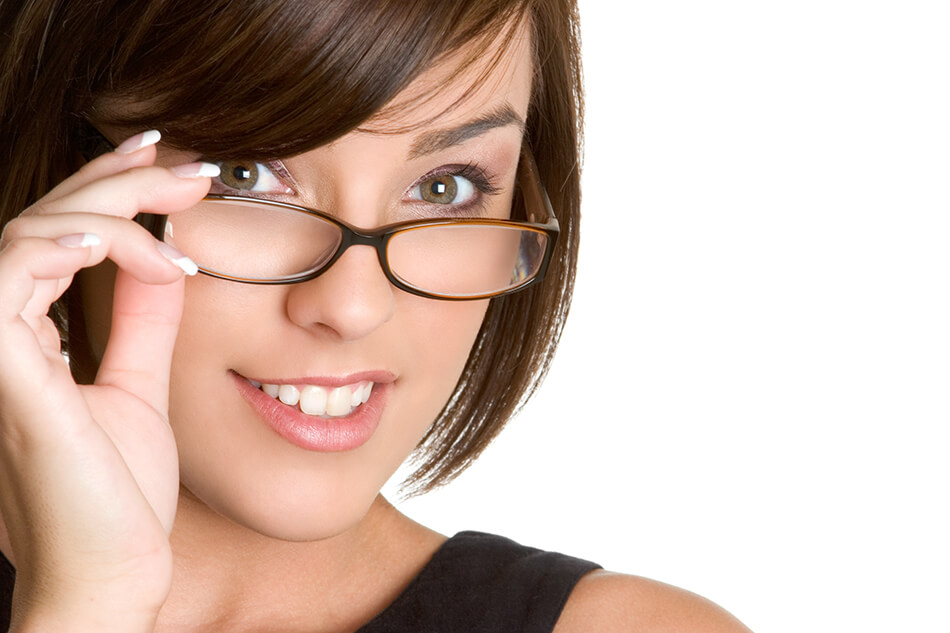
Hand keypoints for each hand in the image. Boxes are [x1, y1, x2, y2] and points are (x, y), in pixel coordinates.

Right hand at [0, 132, 214, 630]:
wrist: (113, 571)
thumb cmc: (118, 495)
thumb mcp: (140, 387)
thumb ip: (142, 324)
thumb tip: (165, 261)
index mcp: (28, 339)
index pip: (57, 240)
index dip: (108, 192)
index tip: (173, 169)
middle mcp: (0, 335)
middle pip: (44, 221)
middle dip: (116, 179)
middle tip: (186, 166)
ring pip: (29, 230)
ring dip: (108, 201)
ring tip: (177, 198)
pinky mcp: (1, 367)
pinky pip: (13, 269)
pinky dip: (73, 241)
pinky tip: (138, 242)